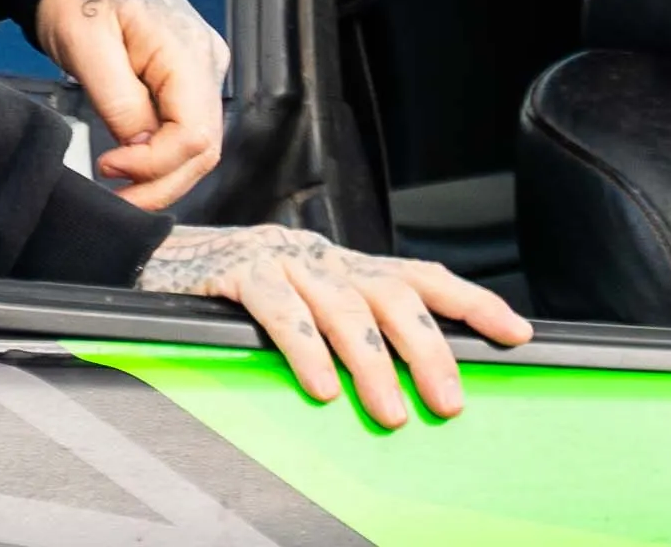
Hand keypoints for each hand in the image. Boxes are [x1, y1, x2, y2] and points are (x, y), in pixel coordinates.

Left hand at [28, 0, 227, 210]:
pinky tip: (131, 164)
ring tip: (119, 187)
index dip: (153, 164)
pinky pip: (187, 130)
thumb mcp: (86, 46)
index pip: (193, 134)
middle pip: (204, 149)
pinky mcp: (189, 79)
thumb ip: (118, 101)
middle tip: (116, 199)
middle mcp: (207, 62)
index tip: (107, 166)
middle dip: (160, 183)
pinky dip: (162, 157)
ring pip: (198, 146)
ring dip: (161, 176)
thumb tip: (139, 148)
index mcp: (187, 50)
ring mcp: (203, 70)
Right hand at [141, 225, 534, 426]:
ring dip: (372, 364)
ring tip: (390, 413)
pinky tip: (322, 387)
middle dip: (429, 349)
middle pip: (393, 295)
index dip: (472, 302)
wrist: (154, 264)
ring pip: (343, 307)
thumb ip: (350, 333)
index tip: (517, 334)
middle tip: (449, 402)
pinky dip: (306, 349)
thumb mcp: (305, 309)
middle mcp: (324, 257)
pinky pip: (280, 310)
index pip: (422, 277)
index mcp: (346, 266)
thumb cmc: (237, 299)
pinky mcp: (239, 271)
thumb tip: (411, 384)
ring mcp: (282, 259)